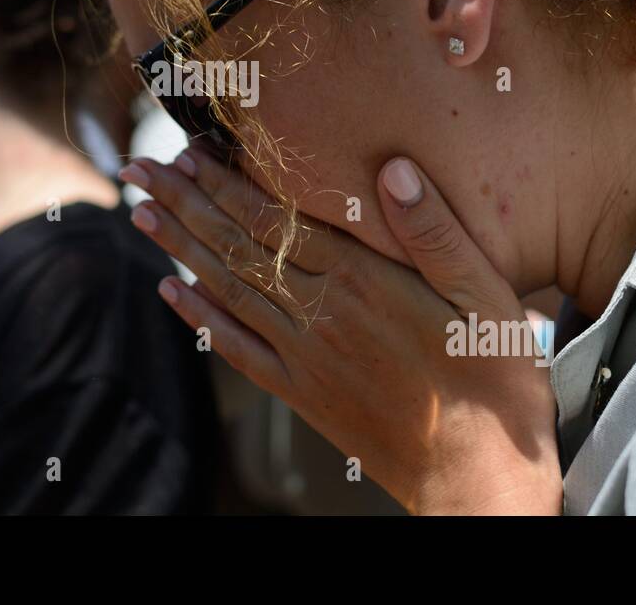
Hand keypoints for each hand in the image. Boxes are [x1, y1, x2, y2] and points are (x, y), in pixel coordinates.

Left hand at [119, 146, 560, 513]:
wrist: (478, 484)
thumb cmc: (495, 386)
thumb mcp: (487, 298)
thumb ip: (435, 232)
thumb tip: (391, 168)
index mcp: (363, 282)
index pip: (274, 219)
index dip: (224, 183)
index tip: (186, 151)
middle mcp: (321, 315)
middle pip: (236, 247)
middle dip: (183, 203)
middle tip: (139, 168)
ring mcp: (304, 357)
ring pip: (226, 290)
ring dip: (179, 248)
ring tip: (141, 214)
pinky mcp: (302, 393)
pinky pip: (236, 349)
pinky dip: (199, 318)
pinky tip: (173, 293)